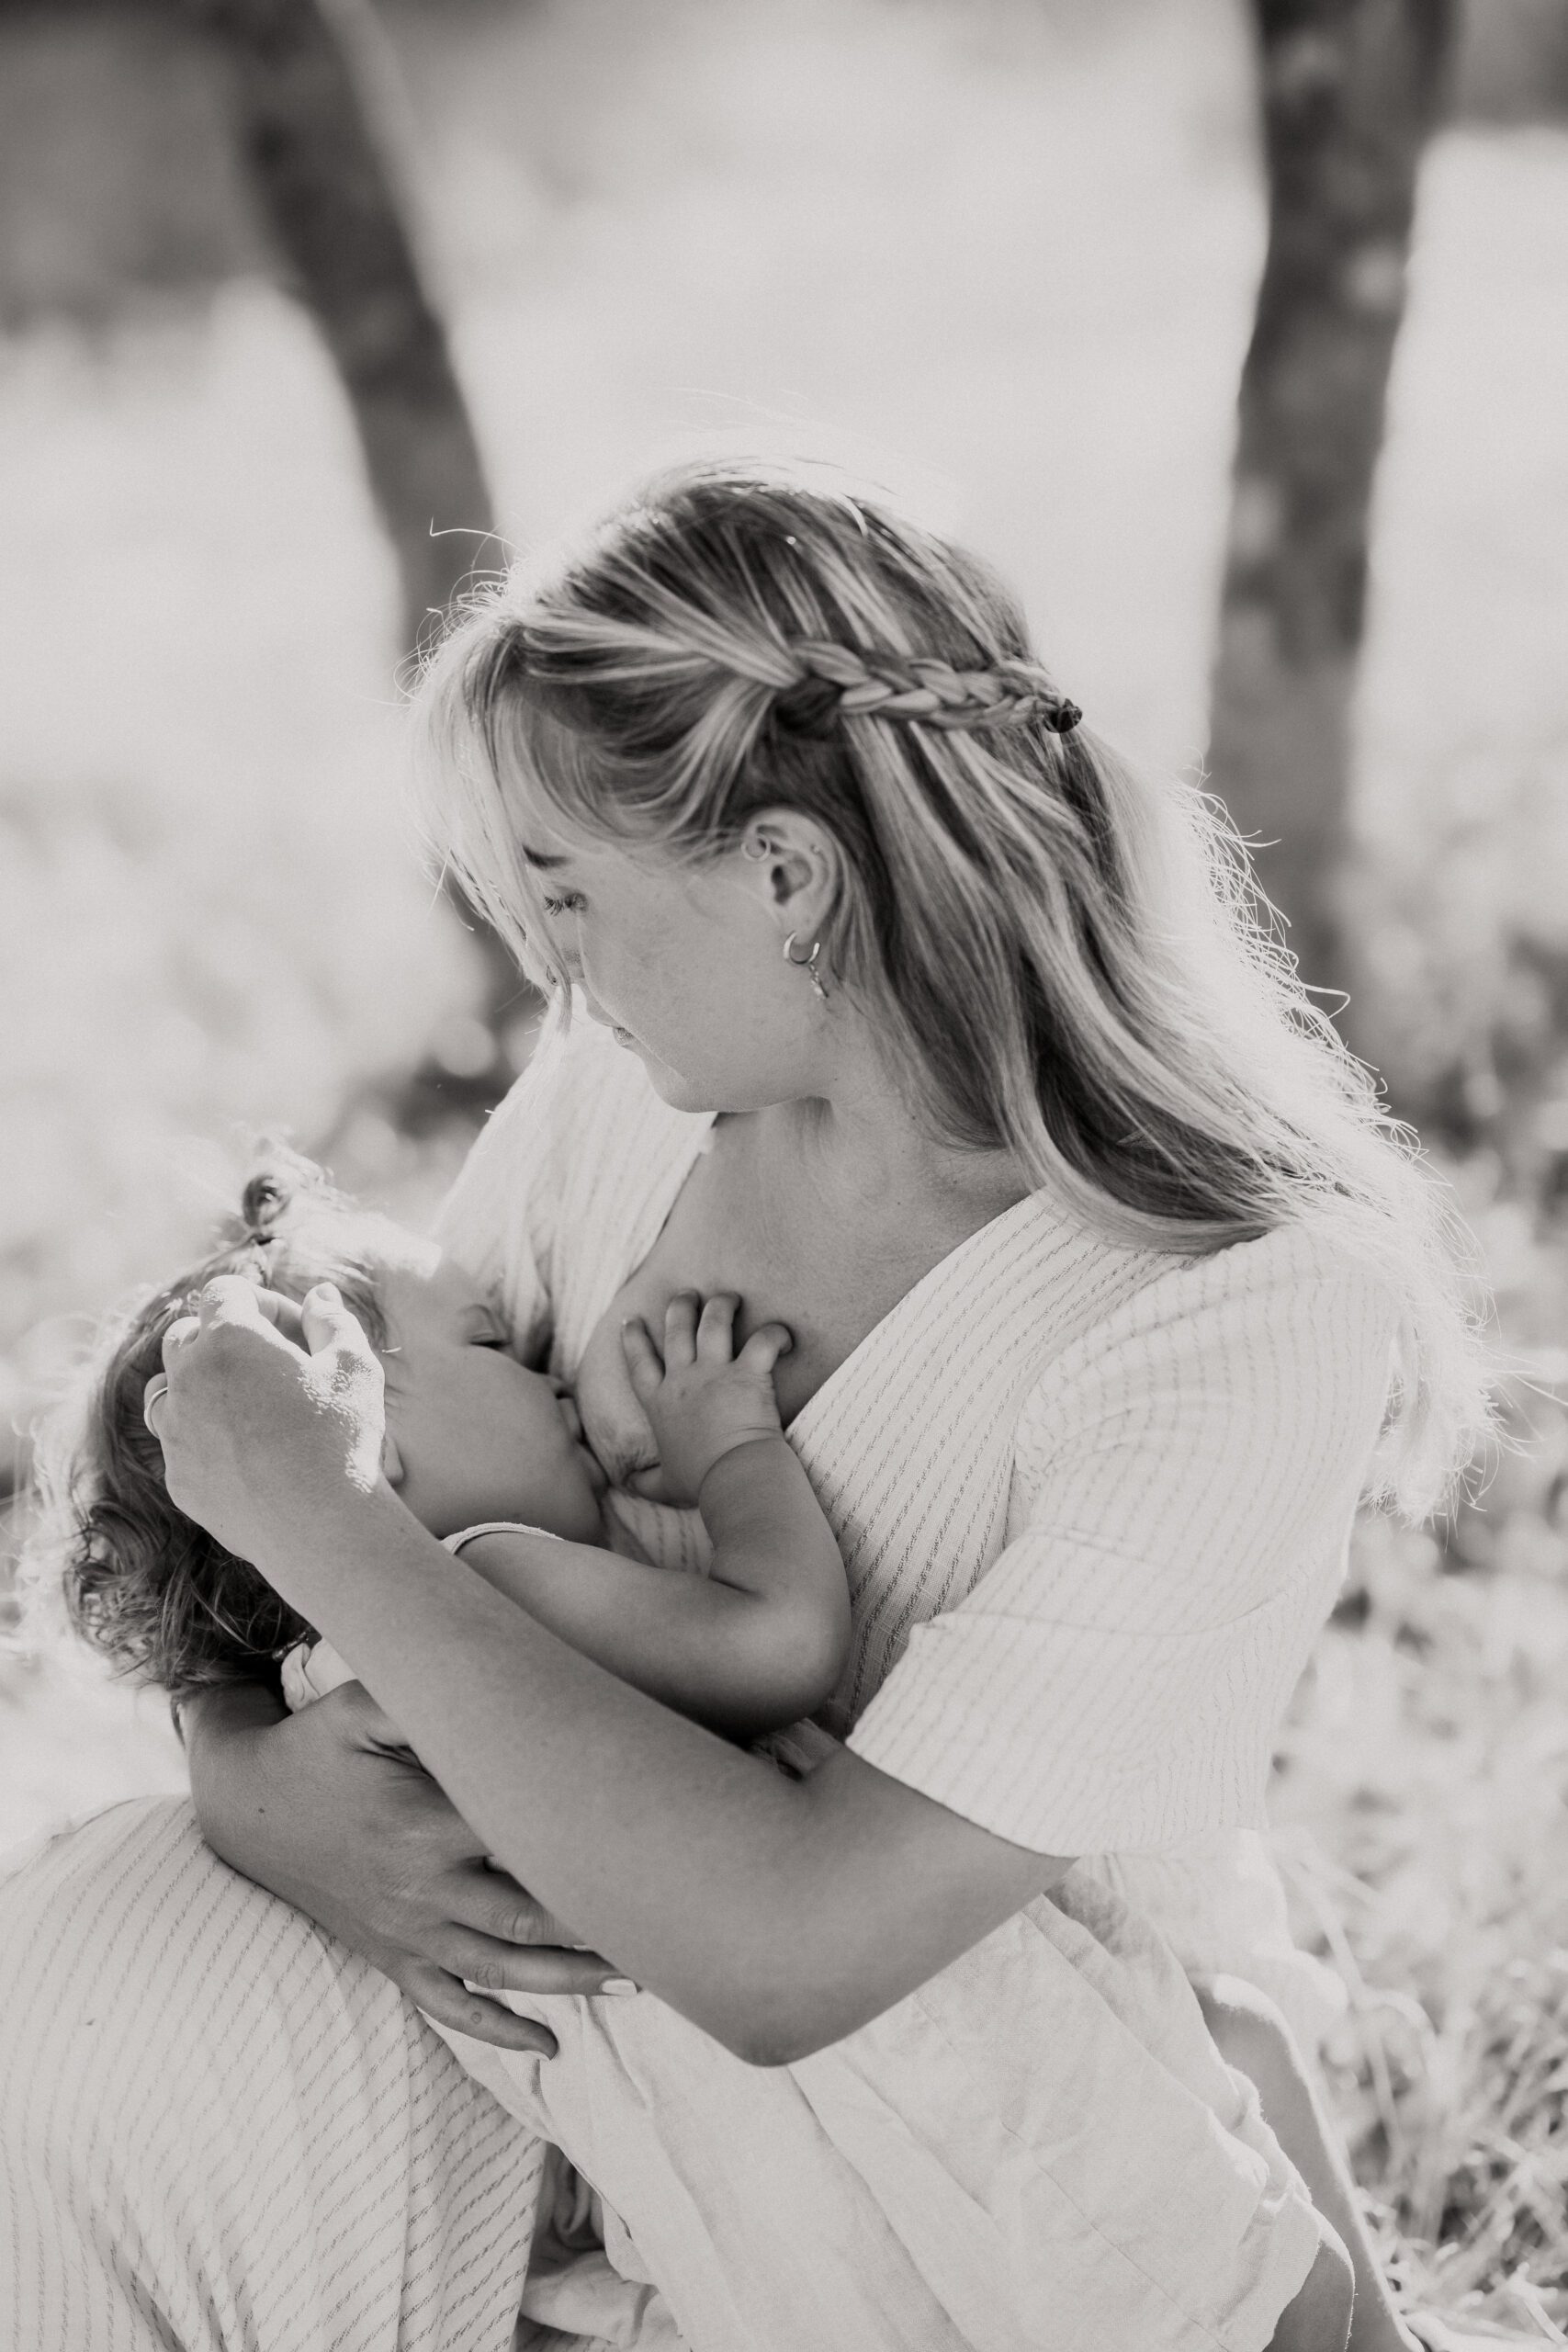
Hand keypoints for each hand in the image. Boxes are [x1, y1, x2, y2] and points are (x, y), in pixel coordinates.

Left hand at [149, 1276, 385, 1572]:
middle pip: (186, 1334)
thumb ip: (332, 1320)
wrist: (320, 1529)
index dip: (263, 1301)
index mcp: (229, 1338)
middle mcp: (188, 1379)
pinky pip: (180, 1442)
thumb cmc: (341, 1438)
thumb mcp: (353, 1365)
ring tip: (248, 1404)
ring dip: (200, 1384)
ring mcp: (176, 1432)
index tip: (295, 1329)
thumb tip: (319, 1294)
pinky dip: (205, 1436)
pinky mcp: (178, 1477)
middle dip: (225, 1337)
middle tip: (274, 1364)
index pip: (224, 1291)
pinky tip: (250, 1454)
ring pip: (168, 1388)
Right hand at [186, 1678, 630, 2053]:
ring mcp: (406, 1931)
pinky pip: (448, 2006)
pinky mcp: (393, 1957)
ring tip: (636, 1980)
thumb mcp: (362, 1704)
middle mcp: (420, 1886)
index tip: (645, 1840)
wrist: (249, 1806)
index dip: (584, 1841)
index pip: (525, 1836)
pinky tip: (550, 2048)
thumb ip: (426, 1697)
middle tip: (665, 1924)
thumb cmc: (318, 1744)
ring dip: (569, 1982)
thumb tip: (495, 1682)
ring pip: (501, 1969)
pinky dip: (499, 2032)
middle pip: (527, 1918)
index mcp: (424, 1821)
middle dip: (596, 1928)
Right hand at [620, 1291, 792, 1505]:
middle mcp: (683, 1380)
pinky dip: (776, 1334)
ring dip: (722, 1305)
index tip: (631, 1320)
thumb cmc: (700, 1482)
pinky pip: (764, 1341)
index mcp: (660, 1403)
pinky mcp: (748, 1373)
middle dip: (680, 1306)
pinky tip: (784, 1337)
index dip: (633, 1339)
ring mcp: (714, 1373)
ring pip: (714, 1321)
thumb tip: (629, 1486)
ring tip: (730, 1298)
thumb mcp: (664, 1484)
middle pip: (676, 1329)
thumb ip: (646, 1482)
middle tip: (687, 1295)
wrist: (730, 1478)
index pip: (639, 1363)